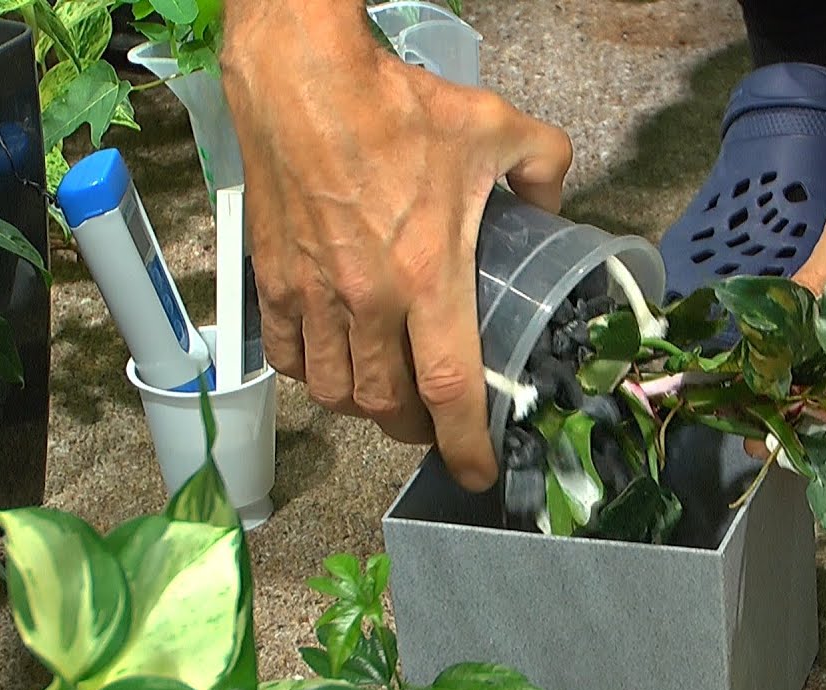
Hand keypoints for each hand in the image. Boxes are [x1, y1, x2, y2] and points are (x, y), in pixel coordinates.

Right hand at [220, 30, 571, 491]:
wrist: (302, 80)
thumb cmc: (395, 107)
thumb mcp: (496, 128)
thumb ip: (543, 167)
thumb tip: (550, 200)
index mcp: (429, 275)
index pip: (448, 387)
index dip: (463, 443)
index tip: (474, 473)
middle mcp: (369, 300)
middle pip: (387, 404)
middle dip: (414, 429)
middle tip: (433, 423)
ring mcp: (315, 295)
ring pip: (336, 392)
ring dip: (365, 407)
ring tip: (386, 397)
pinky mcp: (274, 281)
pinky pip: (290, 358)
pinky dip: (313, 374)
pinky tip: (333, 361)